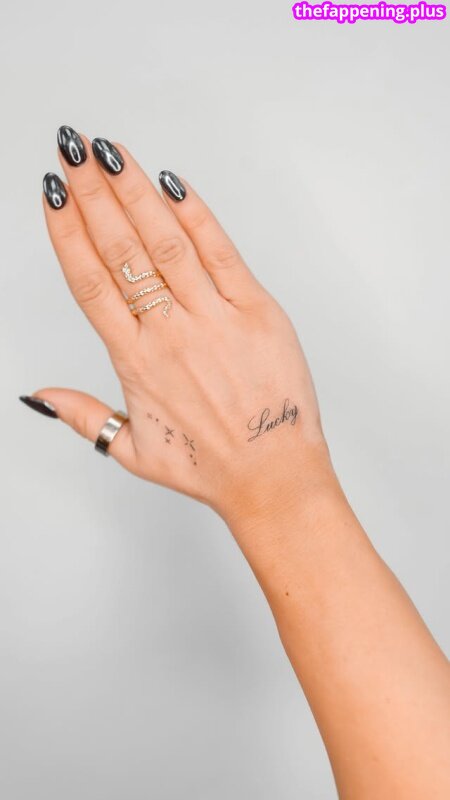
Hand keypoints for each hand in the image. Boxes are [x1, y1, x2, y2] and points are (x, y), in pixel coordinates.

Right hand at [29, 126, 330, 526]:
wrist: (273, 478)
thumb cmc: (207, 467)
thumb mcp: (130, 449)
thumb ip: (82, 415)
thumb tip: (36, 395)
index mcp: (135, 361)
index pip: (89, 281)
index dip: (66, 231)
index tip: (50, 192)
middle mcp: (170, 333)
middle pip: (121, 249)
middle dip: (91, 192)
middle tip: (72, 147)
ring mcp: (216, 319)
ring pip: (166, 242)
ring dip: (135, 192)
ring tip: (111, 152)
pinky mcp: (258, 312)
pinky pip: (222, 254)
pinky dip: (197, 216)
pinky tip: (172, 184)